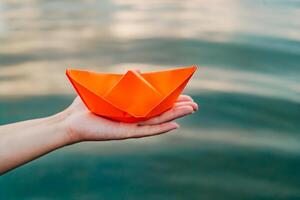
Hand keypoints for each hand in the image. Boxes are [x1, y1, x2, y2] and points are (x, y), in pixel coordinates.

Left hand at [63, 95, 197, 142]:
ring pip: (158, 121)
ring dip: (175, 116)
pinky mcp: (126, 133)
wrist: (71, 120)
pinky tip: (176, 125)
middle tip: (195, 104)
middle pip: (161, 113)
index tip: (185, 94)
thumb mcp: (109, 89)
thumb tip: (139, 71)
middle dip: (178, 108)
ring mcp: (132, 126)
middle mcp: (135, 119)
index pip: (156, 105)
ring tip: (191, 109)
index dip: (171, 100)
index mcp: (132, 109)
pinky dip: (161, 129)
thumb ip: (126, 82)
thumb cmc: (88, 105)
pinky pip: (147, 131)